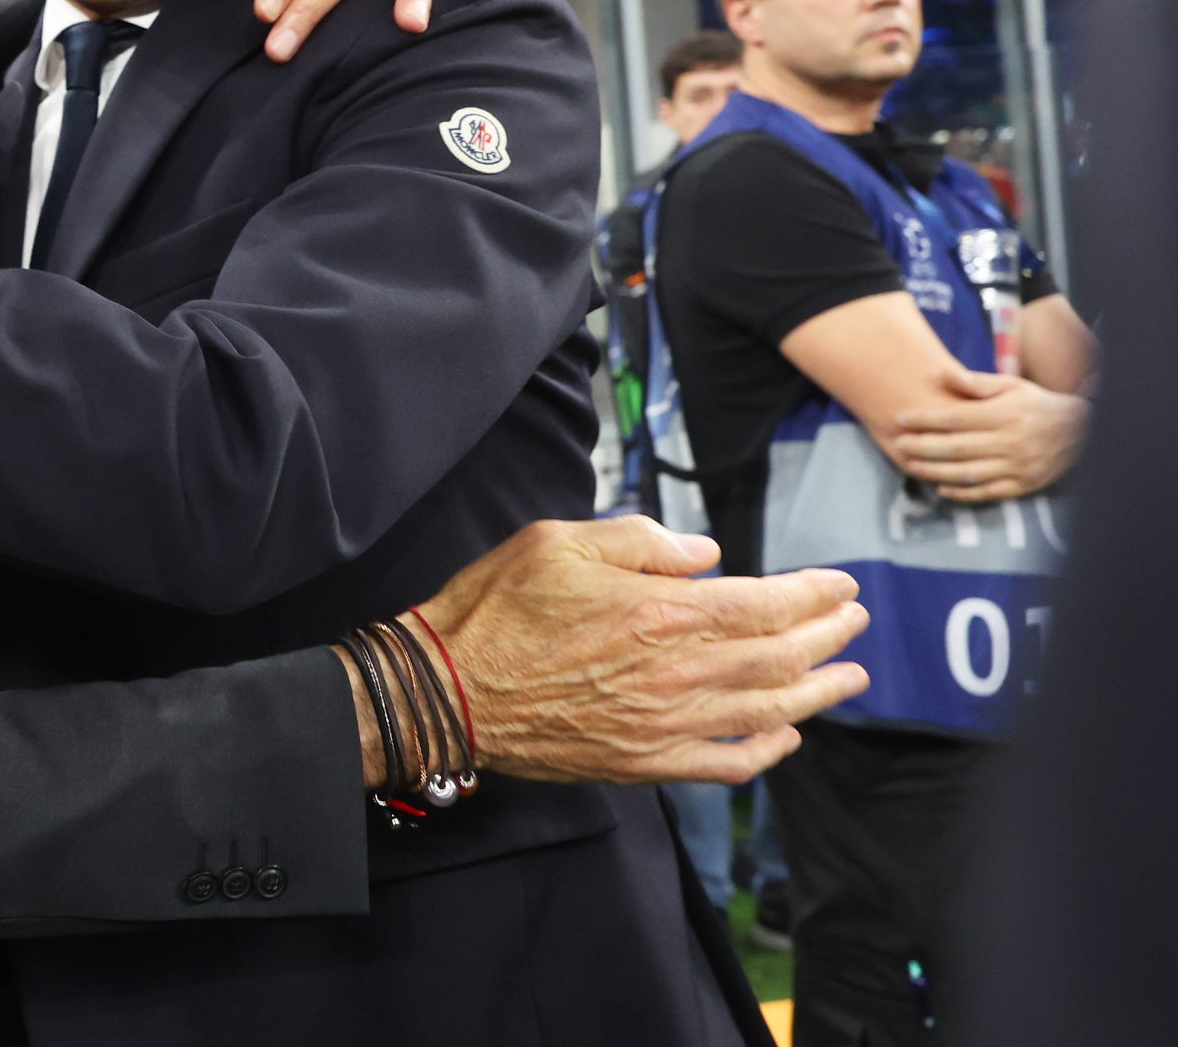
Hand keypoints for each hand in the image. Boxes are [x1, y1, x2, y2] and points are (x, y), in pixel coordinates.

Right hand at [411, 516, 870, 784]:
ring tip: (848, 678)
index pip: (765, 604)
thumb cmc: (499, 609)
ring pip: (767, 713)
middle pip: (780, 658)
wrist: (450, 691)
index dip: (814, 594)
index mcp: (660, 612)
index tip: (841, 585)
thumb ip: (641, 539)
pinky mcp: (644, 761)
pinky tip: (786, 736)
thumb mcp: (561, 541)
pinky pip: (726, 764)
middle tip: (854, 623)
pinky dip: (767, 752)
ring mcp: (664, 724)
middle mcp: (675, 673)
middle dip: (828, 637)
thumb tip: (706, 554)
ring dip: (818, 694)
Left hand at [891, 369, 1088, 501]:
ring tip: (912, 466)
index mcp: (1004, 415)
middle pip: (957, 447)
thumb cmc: (1038, 405)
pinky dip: (963, 493)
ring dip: (936, 471)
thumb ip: (977, 383)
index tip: (901, 419)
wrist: (1083, 432)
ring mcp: (1018, 466)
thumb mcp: (1012, 386)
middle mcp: (1010, 442)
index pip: (956, 418)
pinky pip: (988, 492)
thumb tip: (943, 375)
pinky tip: (941, 488)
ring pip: (969, 473)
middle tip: (898, 445)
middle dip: (923, 447)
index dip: (925, 420)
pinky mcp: (1024, 485)